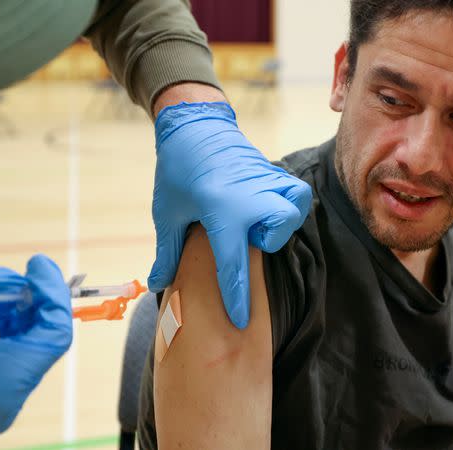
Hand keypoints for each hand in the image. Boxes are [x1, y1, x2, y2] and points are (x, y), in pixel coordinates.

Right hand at [0, 254, 71, 441]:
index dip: (52, 295)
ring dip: (11, 311)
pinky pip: (8, 359)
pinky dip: (1, 330)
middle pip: (40, 338)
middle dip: (24, 299)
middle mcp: (7, 402)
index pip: (55, 334)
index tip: (37, 263)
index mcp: (3, 386)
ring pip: (25, 346)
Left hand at [148, 102, 310, 328]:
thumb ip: (168, 251)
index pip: (233, 264)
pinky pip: (294, 192)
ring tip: (257, 220)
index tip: (241, 322)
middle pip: (277, 232)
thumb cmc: (177, 170)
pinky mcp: (273, 171)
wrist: (193, 124)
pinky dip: (287, 203)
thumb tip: (157, 284)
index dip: (237, 298)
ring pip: (294, 209)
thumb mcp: (167, 212)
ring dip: (280, 221)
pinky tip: (265, 206)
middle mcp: (250, 196)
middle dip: (266, 242)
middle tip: (244, 234)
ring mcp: (265, 181)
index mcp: (221, 210)